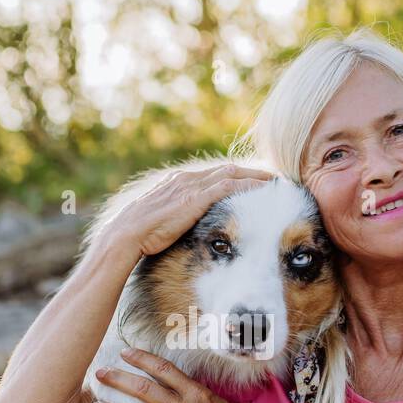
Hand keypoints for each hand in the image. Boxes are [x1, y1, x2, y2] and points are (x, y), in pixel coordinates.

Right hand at [113, 162, 274, 258]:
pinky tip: (264, 188)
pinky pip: (229, 186)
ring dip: (255, 175)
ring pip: (231, 173)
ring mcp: (191, 186)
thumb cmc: (139, 234)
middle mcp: (186, 179)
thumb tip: (182, 229)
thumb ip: (175, 217)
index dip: (234, 176)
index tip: (251, 180)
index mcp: (177, 182)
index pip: (213, 174)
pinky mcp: (195, 197)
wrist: (127, 234)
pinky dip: (248, 184)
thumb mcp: (160, 220)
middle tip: (272, 176)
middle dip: (250, 171)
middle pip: (226, 169)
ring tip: (276, 179)